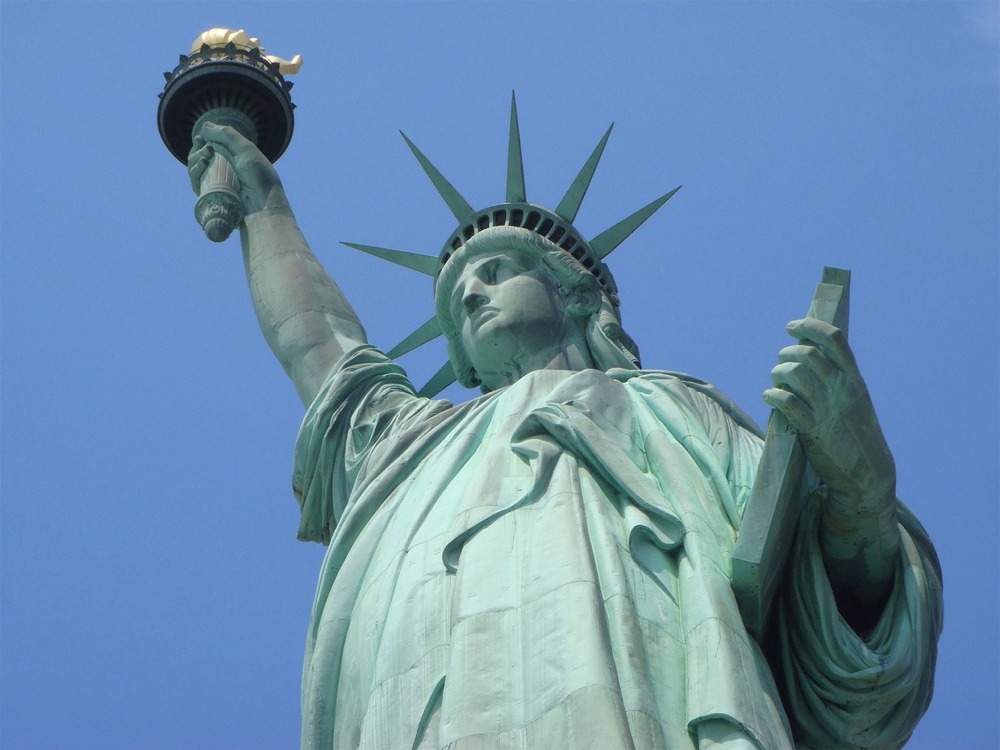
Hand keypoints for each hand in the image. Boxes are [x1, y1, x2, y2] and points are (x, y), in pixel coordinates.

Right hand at [186, 122, 285, 216]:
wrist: (263, 205)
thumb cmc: (259, 177)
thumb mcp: (245, 150)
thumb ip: (227, 135)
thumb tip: (204, 126)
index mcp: (231, 160)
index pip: (208, 148)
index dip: (202, 142)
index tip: (201, 138)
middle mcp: (222, 172)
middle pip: (198, 157)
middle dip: (198, 149)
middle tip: (208, 148)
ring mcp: (215, 185)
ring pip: (194, 169)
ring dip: (195, 159)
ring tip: (206, 157)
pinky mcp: (210, 197)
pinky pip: (196, 183)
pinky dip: (194, 172)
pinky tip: (202, 164)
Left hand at [763, 318, 895, 523]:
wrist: (868, 471)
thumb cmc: (855, 431)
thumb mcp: (854, 398)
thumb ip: (837, 377)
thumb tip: (807, 352)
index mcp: (854, 378)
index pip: (834, 339)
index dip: (810, 326)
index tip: (792, 326)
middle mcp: (842, 389)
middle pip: (808, 353)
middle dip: (787, 352)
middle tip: (782, 361)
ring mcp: (827, 408)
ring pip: (795, 374)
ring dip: (778, 373)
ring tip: (776, 380)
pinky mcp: (812, 429)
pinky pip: (787, 403)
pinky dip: (773, 395)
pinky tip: (769, 396)